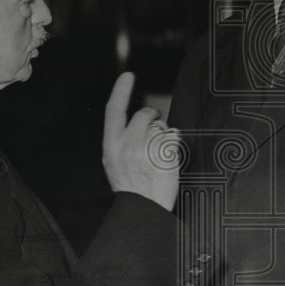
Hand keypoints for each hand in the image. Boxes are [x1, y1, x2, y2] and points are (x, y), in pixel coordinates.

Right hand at [102, 72, 180, 211]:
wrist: (144, 208)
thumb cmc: (132, 188)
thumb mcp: (114, 163)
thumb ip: (121, 141)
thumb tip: (137, 122)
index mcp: (111, 146)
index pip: (114, 111)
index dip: (120, 91)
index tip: (127, 76)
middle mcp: (127, 144)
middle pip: (143, 115)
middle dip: (152, 117)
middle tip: (154, 131)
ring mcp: (146, 148)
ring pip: (160, 126)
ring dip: (163, 135)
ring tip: (158, 157)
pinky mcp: (164, 153)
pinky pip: (173, 136)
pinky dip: (173, 144)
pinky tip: (167, 159)